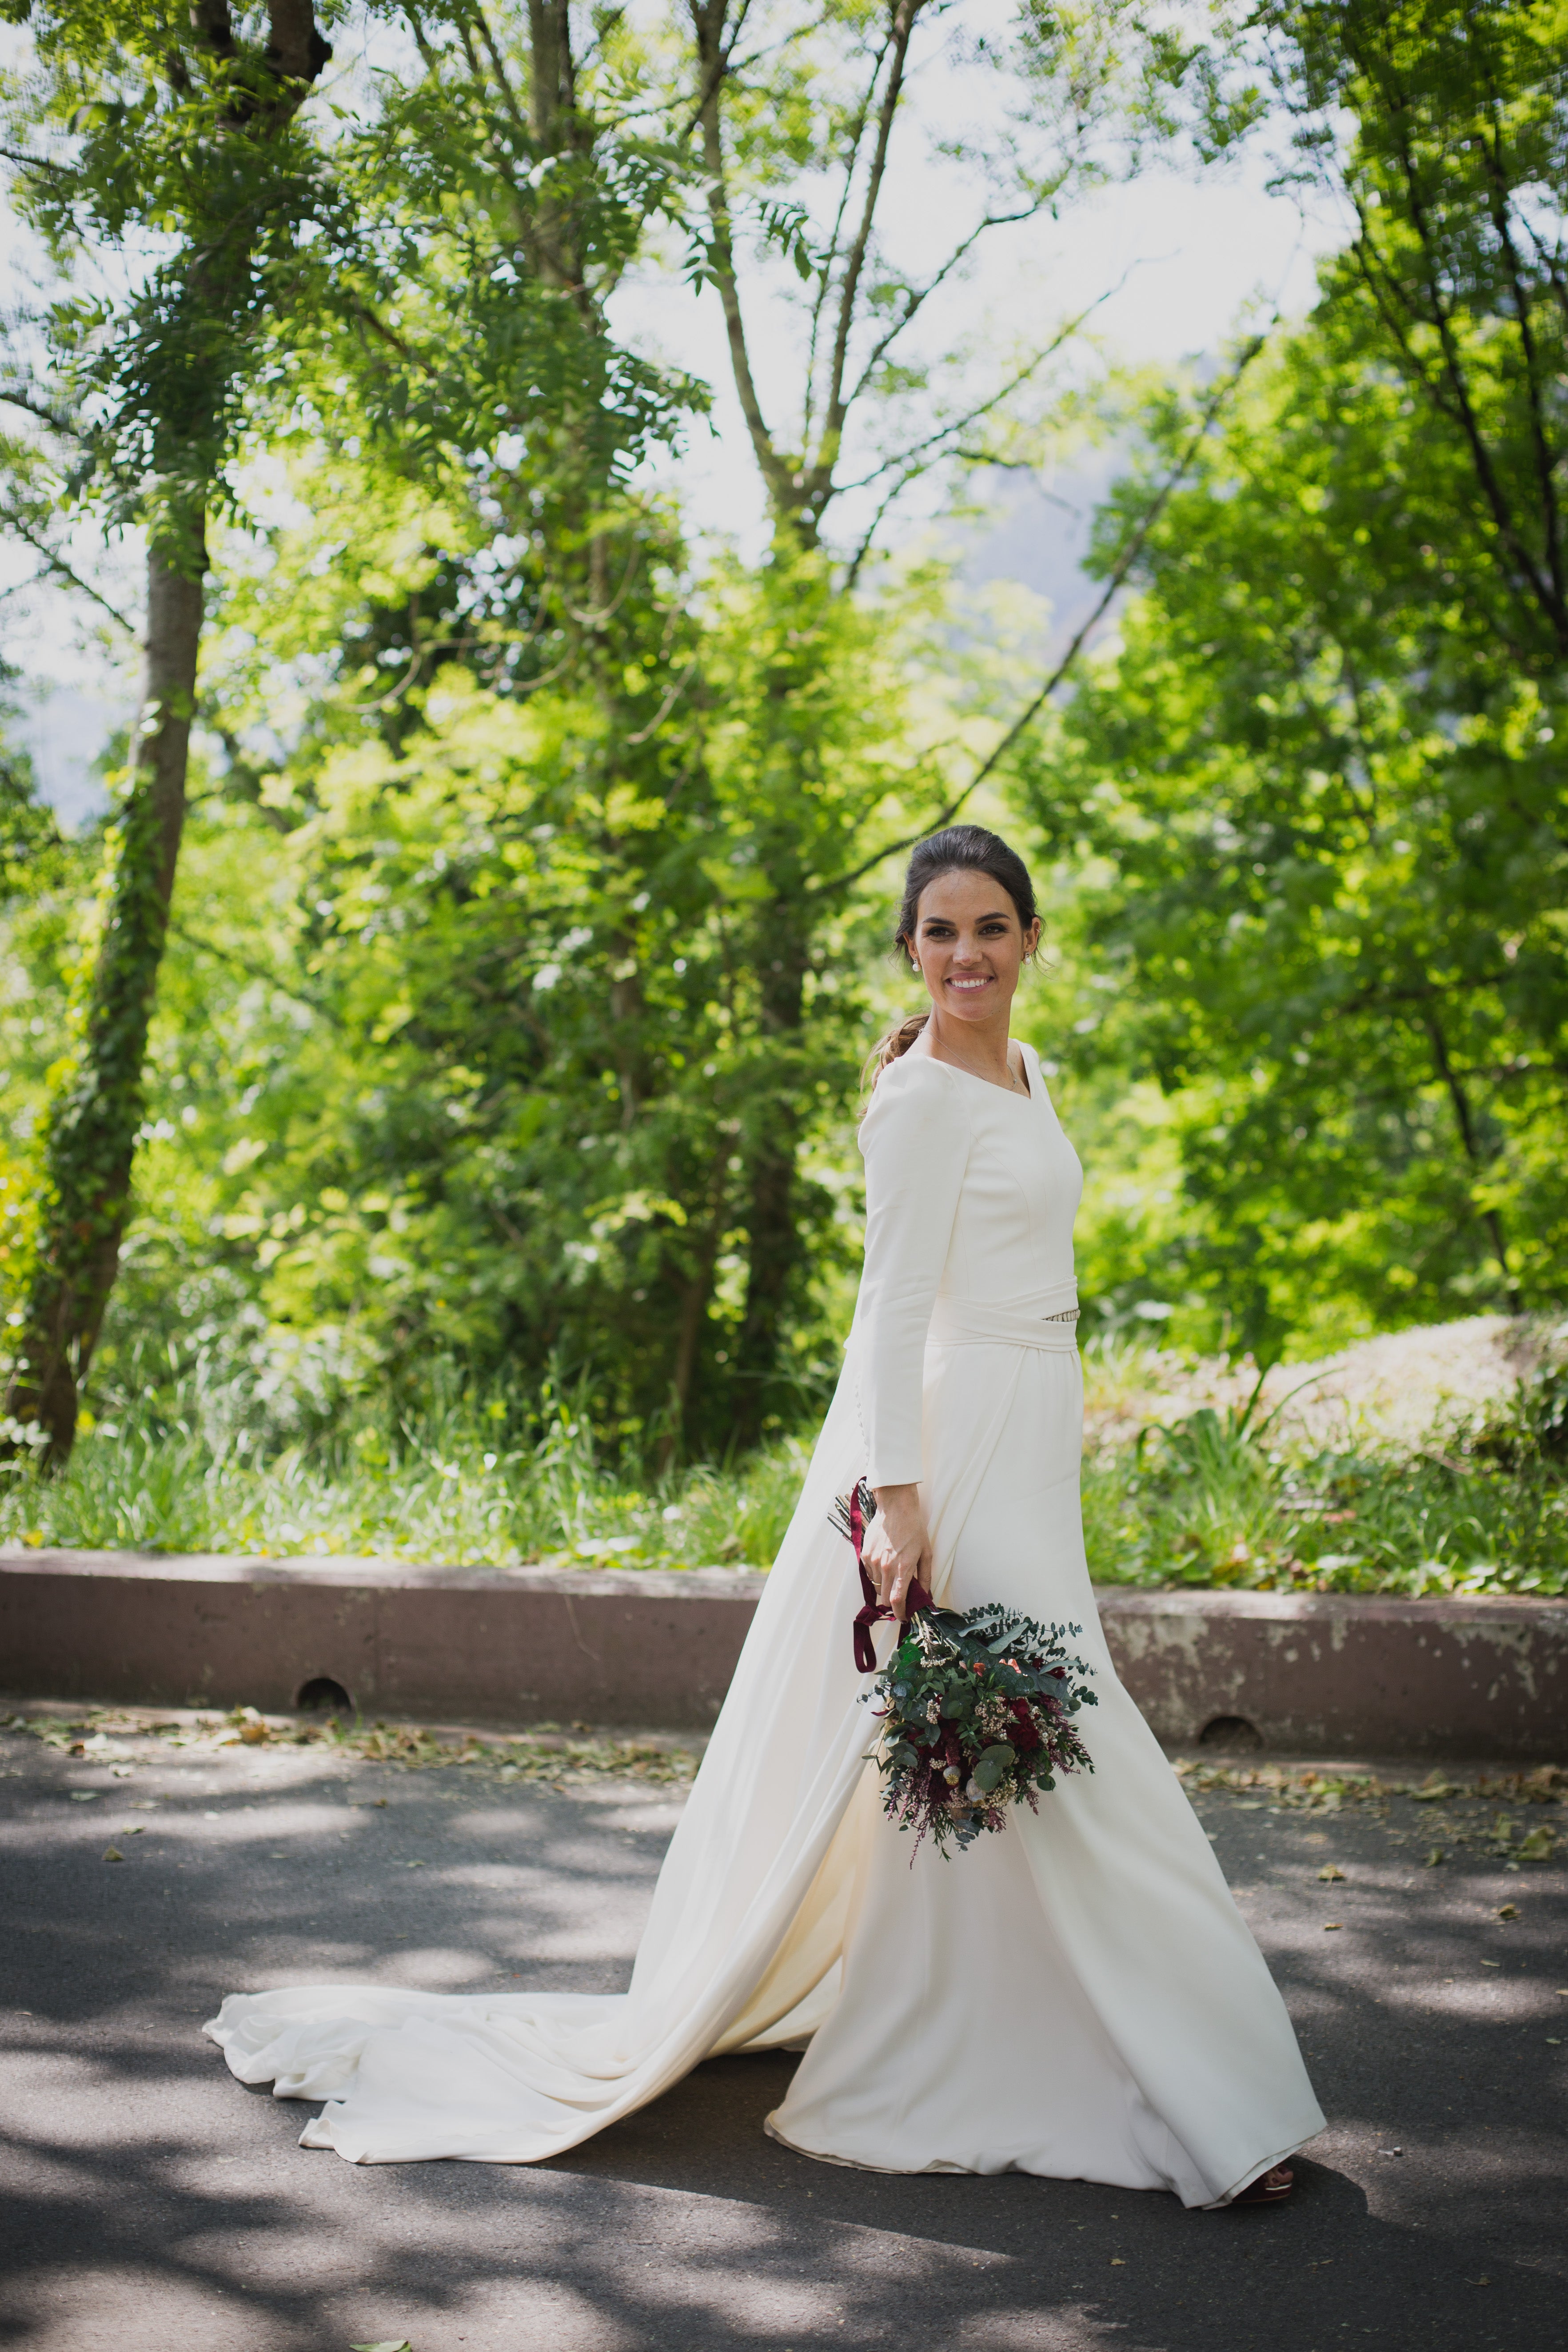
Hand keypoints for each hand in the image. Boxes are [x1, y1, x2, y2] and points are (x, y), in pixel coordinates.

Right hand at [862, 1482, 932, 1619]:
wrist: (895, 1507)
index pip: (897, 1600)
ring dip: (885, 1585)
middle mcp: (886, 1567)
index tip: (903, 1617)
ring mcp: (873, 1561)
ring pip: (876, 1586)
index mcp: (903, 1568)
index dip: (899, 1613)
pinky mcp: (864, 1554)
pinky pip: (869, 1573)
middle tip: (900, 1593)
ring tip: (893, 1571)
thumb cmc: (914, 1529)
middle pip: (885, 1597)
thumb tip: (926, 1596)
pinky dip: (877, 1574)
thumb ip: (925, 1577)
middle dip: (893, 1600)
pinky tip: (885, 1561)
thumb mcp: (927, 1553)